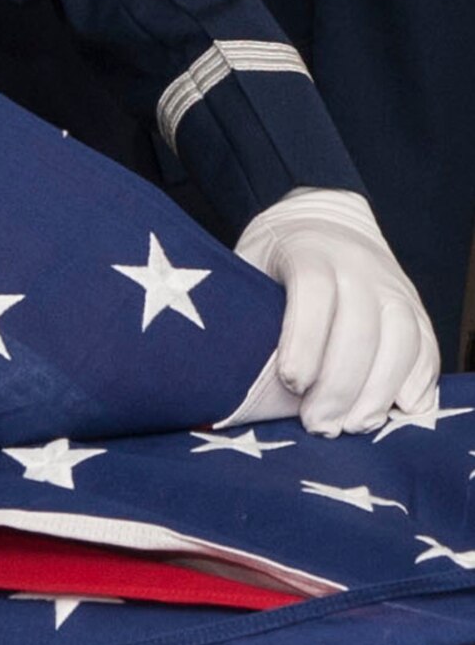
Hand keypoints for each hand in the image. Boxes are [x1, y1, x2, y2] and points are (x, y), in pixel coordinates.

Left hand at [235, 188, 439, 434]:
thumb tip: (216, 370)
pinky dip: (419, 382)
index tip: (291, 383)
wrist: (325, 218)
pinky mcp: (415, 308)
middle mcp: (358, 266)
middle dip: (339, 384)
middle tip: (318, 425)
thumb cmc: (274, 256)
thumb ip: (240, 306)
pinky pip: (427, 347)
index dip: (304, 340)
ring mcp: (393, 287)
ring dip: (380, 390)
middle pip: (360, 326)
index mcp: (309, 250)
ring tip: (354, 426)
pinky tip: (398, 411)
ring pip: (401, 339)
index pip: (313, 291)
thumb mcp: (246, 263)